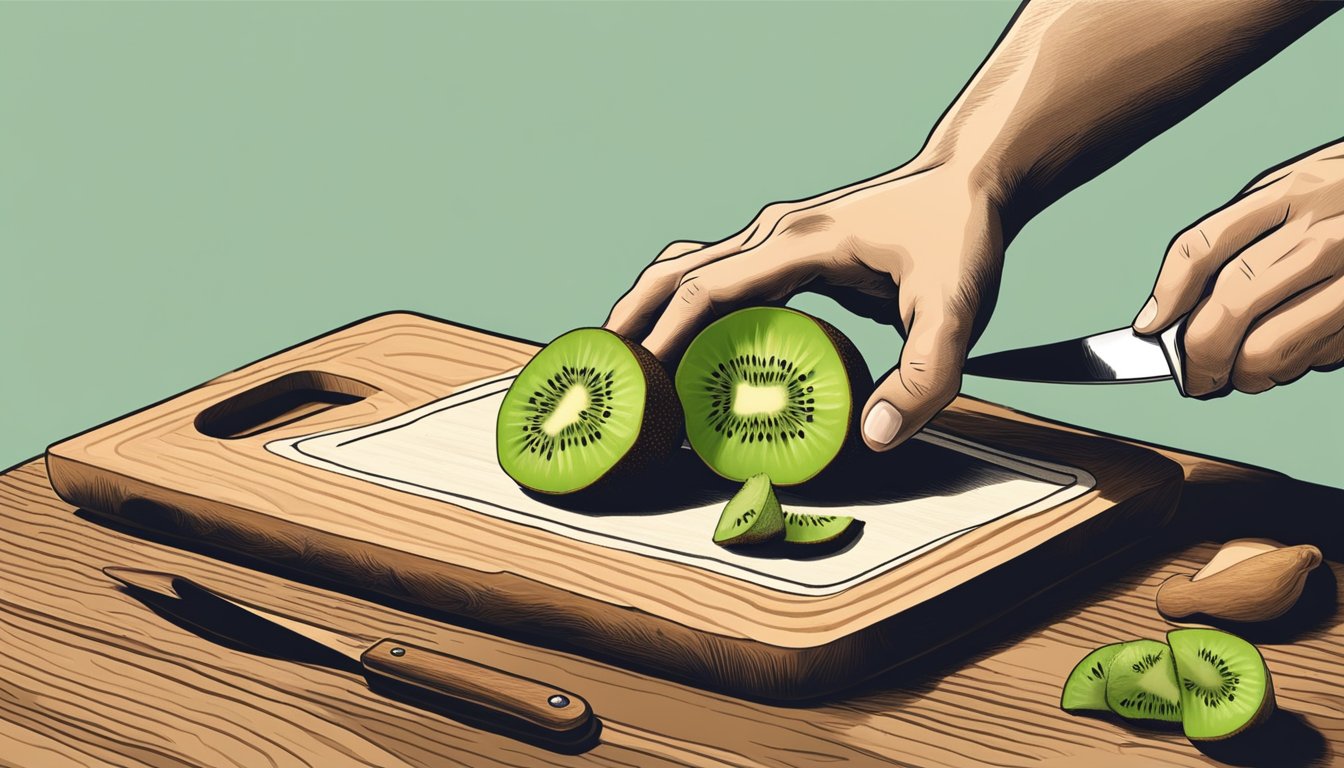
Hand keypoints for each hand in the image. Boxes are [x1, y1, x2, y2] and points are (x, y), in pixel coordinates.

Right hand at [604, 161, 1004, 450]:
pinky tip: (675, 343)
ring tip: (620, 362)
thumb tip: (871, 436)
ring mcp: (771, 236)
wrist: (967, 182)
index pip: (708, 291)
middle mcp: (771, 233)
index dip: (667, 339)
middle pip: (675, 274)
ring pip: (684, 269)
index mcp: (798, 244)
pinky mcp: (780, 249)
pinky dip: (679, 306)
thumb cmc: (961, 239)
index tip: (640, 385)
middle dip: (633, 324)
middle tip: (604, 378)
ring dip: (646, 310)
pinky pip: (712, 275)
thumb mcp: (956, 312)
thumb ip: (922, 377)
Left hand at [1133, 139, 1343, 395]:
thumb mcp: (1301, 187)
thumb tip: (1168, 307)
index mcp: (1292, 191)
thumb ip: (1241, 235)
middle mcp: (1324, 230)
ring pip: (1270, 346)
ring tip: (1245, 374)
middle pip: (1229, 304)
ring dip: (1246, 375)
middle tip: (1195, 376)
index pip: (1202, 247)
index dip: (1165, 295)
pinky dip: (1298, 368)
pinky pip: (1320, 356)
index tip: (1149, 327)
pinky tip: (1301, 355)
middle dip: (1200, 354)